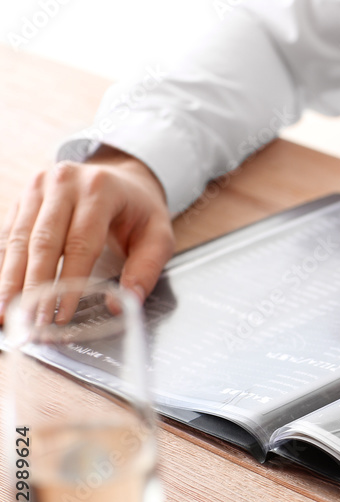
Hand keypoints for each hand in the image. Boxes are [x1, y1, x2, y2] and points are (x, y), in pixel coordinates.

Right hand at [0, 146, 173, 321]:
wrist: (124, 178)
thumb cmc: (140, 209)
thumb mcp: (159, 236)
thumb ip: (146, 269)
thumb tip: (127, 303)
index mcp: (100, 189)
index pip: (80, 243)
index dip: (69, 282)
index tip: (62, 313)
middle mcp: (64, 182)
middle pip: (42, 241)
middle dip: (33, 286)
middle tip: (28, 321)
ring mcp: (39, 186)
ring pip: (17, 239)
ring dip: (10, 279)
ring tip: (6, 313)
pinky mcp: (24, 197)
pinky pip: (8, 235)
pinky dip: (4, 265)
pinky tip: (4, 291)